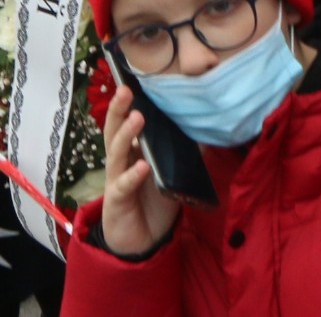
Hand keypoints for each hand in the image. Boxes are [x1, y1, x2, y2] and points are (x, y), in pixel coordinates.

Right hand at [97, 83, 182, 257]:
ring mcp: (116, 180)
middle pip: (114, 130)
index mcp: (132, 150)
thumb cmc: (155, 200)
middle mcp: (121, 161)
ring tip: (137, 118)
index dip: (128, 103)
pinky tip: (141, 166)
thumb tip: (206, 124)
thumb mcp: (172, 171)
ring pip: (116, 154)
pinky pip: (123, 185)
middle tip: (126, 90)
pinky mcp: (117, 202)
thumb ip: (183, 150)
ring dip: (126, 135)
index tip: (133, 80)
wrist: (143, 241)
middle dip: (119, 110)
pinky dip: (132, 175)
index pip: (127, 122)